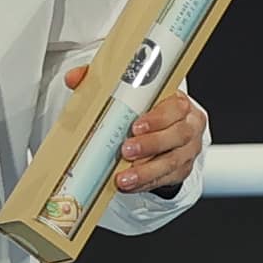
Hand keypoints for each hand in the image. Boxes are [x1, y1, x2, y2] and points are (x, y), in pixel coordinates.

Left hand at [63, 65, 206, 194]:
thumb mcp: (127, 91)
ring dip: (146, 171)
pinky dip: (146, 183)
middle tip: (126, 151)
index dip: (158, 118)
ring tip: (124, 177)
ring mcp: (187, 150)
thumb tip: (74, 78)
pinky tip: (130, 185)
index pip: (175, 108)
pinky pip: (166, 179)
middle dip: (151, 145)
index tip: (136, 125)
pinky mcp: (181, 170)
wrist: (161, 128)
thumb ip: (102, 82)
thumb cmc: (144, 107)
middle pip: (177, 136)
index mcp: (178, 102)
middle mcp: (189, 126)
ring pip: (172, 162)